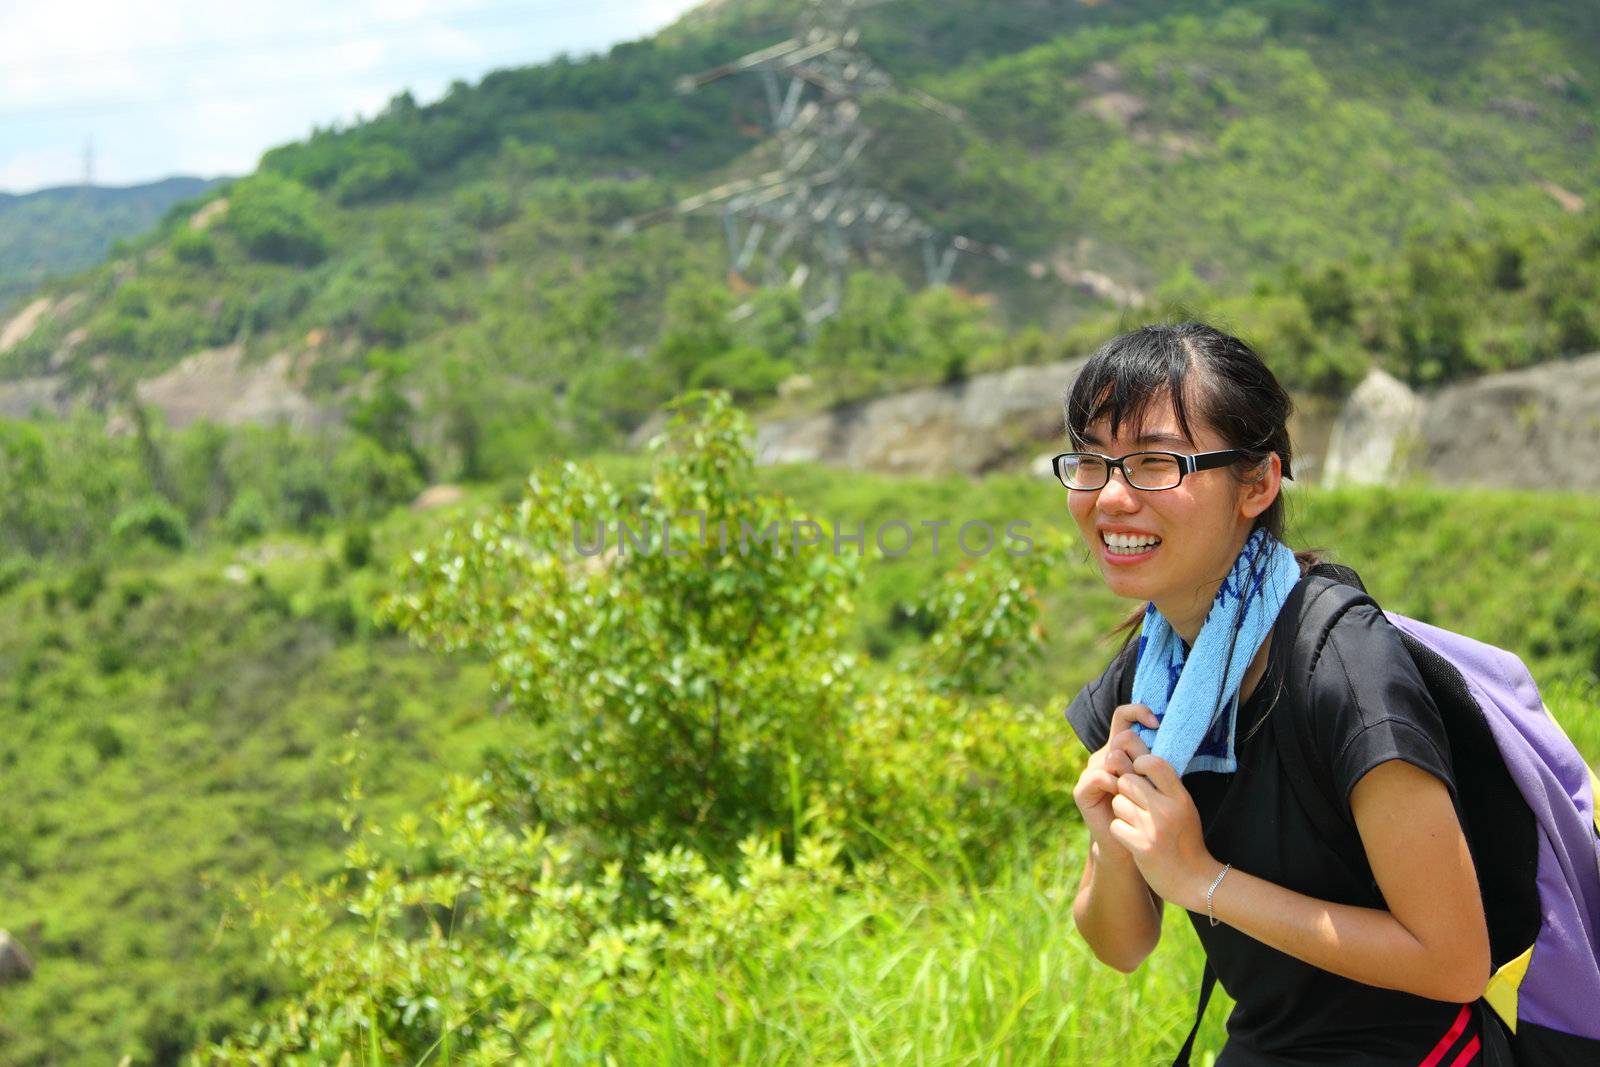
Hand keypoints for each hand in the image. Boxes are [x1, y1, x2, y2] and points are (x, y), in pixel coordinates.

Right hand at [1072, 703, 1159, 850]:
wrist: (1131, 845)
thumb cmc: (1147, 811)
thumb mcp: (1155, 780)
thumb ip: (1156, 758)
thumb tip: (1169, 732)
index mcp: (1120, 749)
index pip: (1124, 716)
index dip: (1138, 711)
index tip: (1156, 723)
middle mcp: (1103, 755)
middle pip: (1121, 737)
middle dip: (1139, 756)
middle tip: (1147, 778)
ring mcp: (1091, 771)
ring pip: (1112, 757)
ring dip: (1130, 776)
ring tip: (1135, 794)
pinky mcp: (1082, 790)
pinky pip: (1100, 776)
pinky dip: (1114, 786)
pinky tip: (1121, 797)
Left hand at [1107, 753, 1219, 911]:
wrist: (1195, 880)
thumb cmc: (1185, 839)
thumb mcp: (1184, 808)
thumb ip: (1165, 786)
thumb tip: (1137, 758)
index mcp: (1180, 797)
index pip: (1153, 762)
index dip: (1138, 763)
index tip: (1138, 773)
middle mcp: (1167, 810)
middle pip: (1126, 781)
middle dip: (1125, 790)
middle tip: (1135, 804)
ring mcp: (1153, 828)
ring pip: (1118, 802)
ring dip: (1122, 812)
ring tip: (1137, 824)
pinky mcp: (1140, 846)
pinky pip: (1115, 825)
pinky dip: (1120, 831)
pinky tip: (1134, 839)